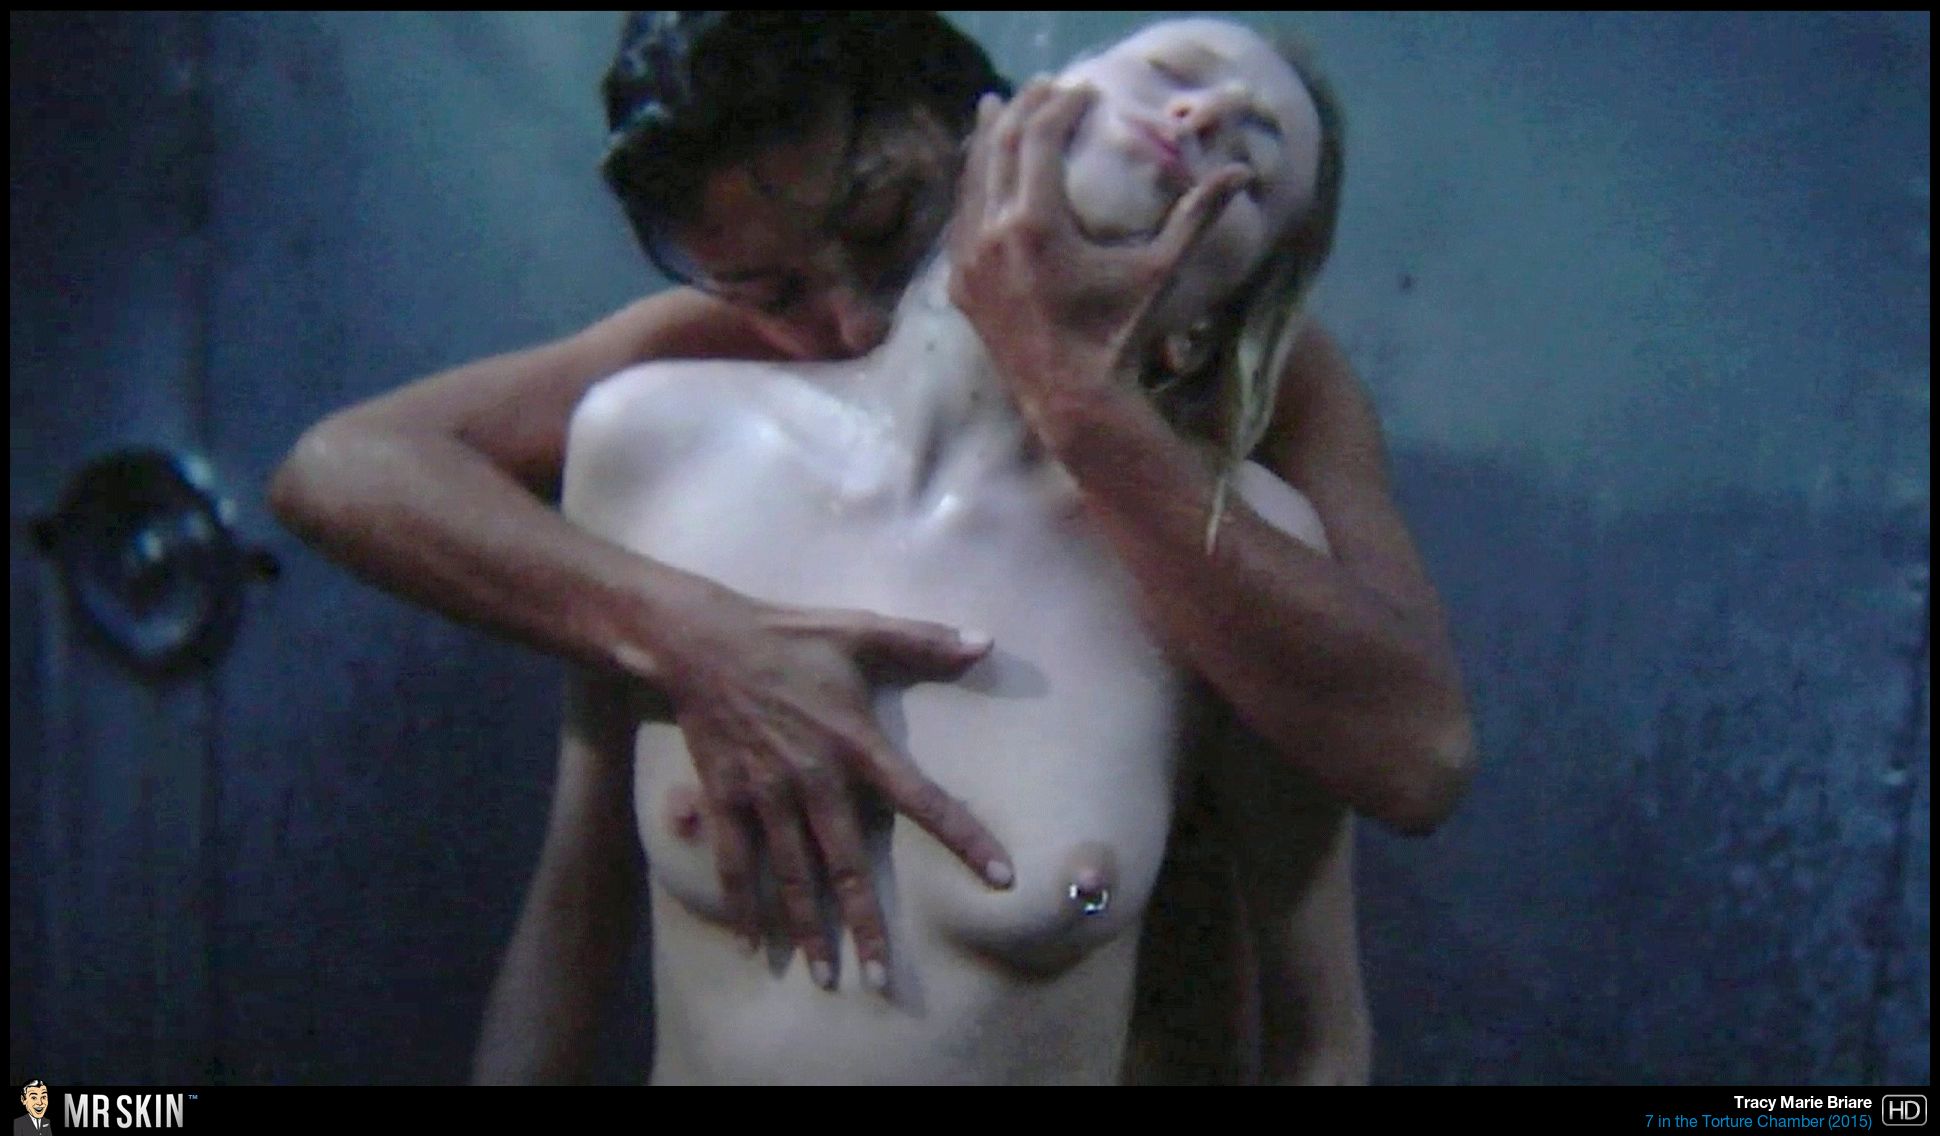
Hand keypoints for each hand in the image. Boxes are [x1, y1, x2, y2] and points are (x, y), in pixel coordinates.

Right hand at [659, 591, 1012, 991]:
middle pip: (848, 866)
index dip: (965, 839)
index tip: (1000, 878)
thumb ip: (924, 640)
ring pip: (793, 877)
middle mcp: (815, 779)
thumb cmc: (787, 634)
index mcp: (856, 744)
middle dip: (867, 925)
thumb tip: (987, 641)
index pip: (924, 800)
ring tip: (828, 979)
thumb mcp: (860, 628)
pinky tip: (754, 946)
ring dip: (810, 931)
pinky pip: (736, 863)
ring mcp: (767, 794)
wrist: (700, 641)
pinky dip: (743, 906)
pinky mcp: (726, 798)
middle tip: (882, 978)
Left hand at [947, 80, 1253, 422]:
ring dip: (988, 139)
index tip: (1082, 91)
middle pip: (999, 147)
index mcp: (1035, 224)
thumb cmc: (1120, 335)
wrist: (1072, 401)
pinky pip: (960, 219)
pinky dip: (973, 186)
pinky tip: (982, 174)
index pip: (1040, 138)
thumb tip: (1241, 170)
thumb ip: (1195, 216)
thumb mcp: (1158, 272)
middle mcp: (991, 235)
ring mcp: (968, 261)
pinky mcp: (960, 284)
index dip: (1061, 106)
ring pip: (971, 179)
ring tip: (1000, 109)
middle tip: (1043, 86)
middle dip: (1023, 110)